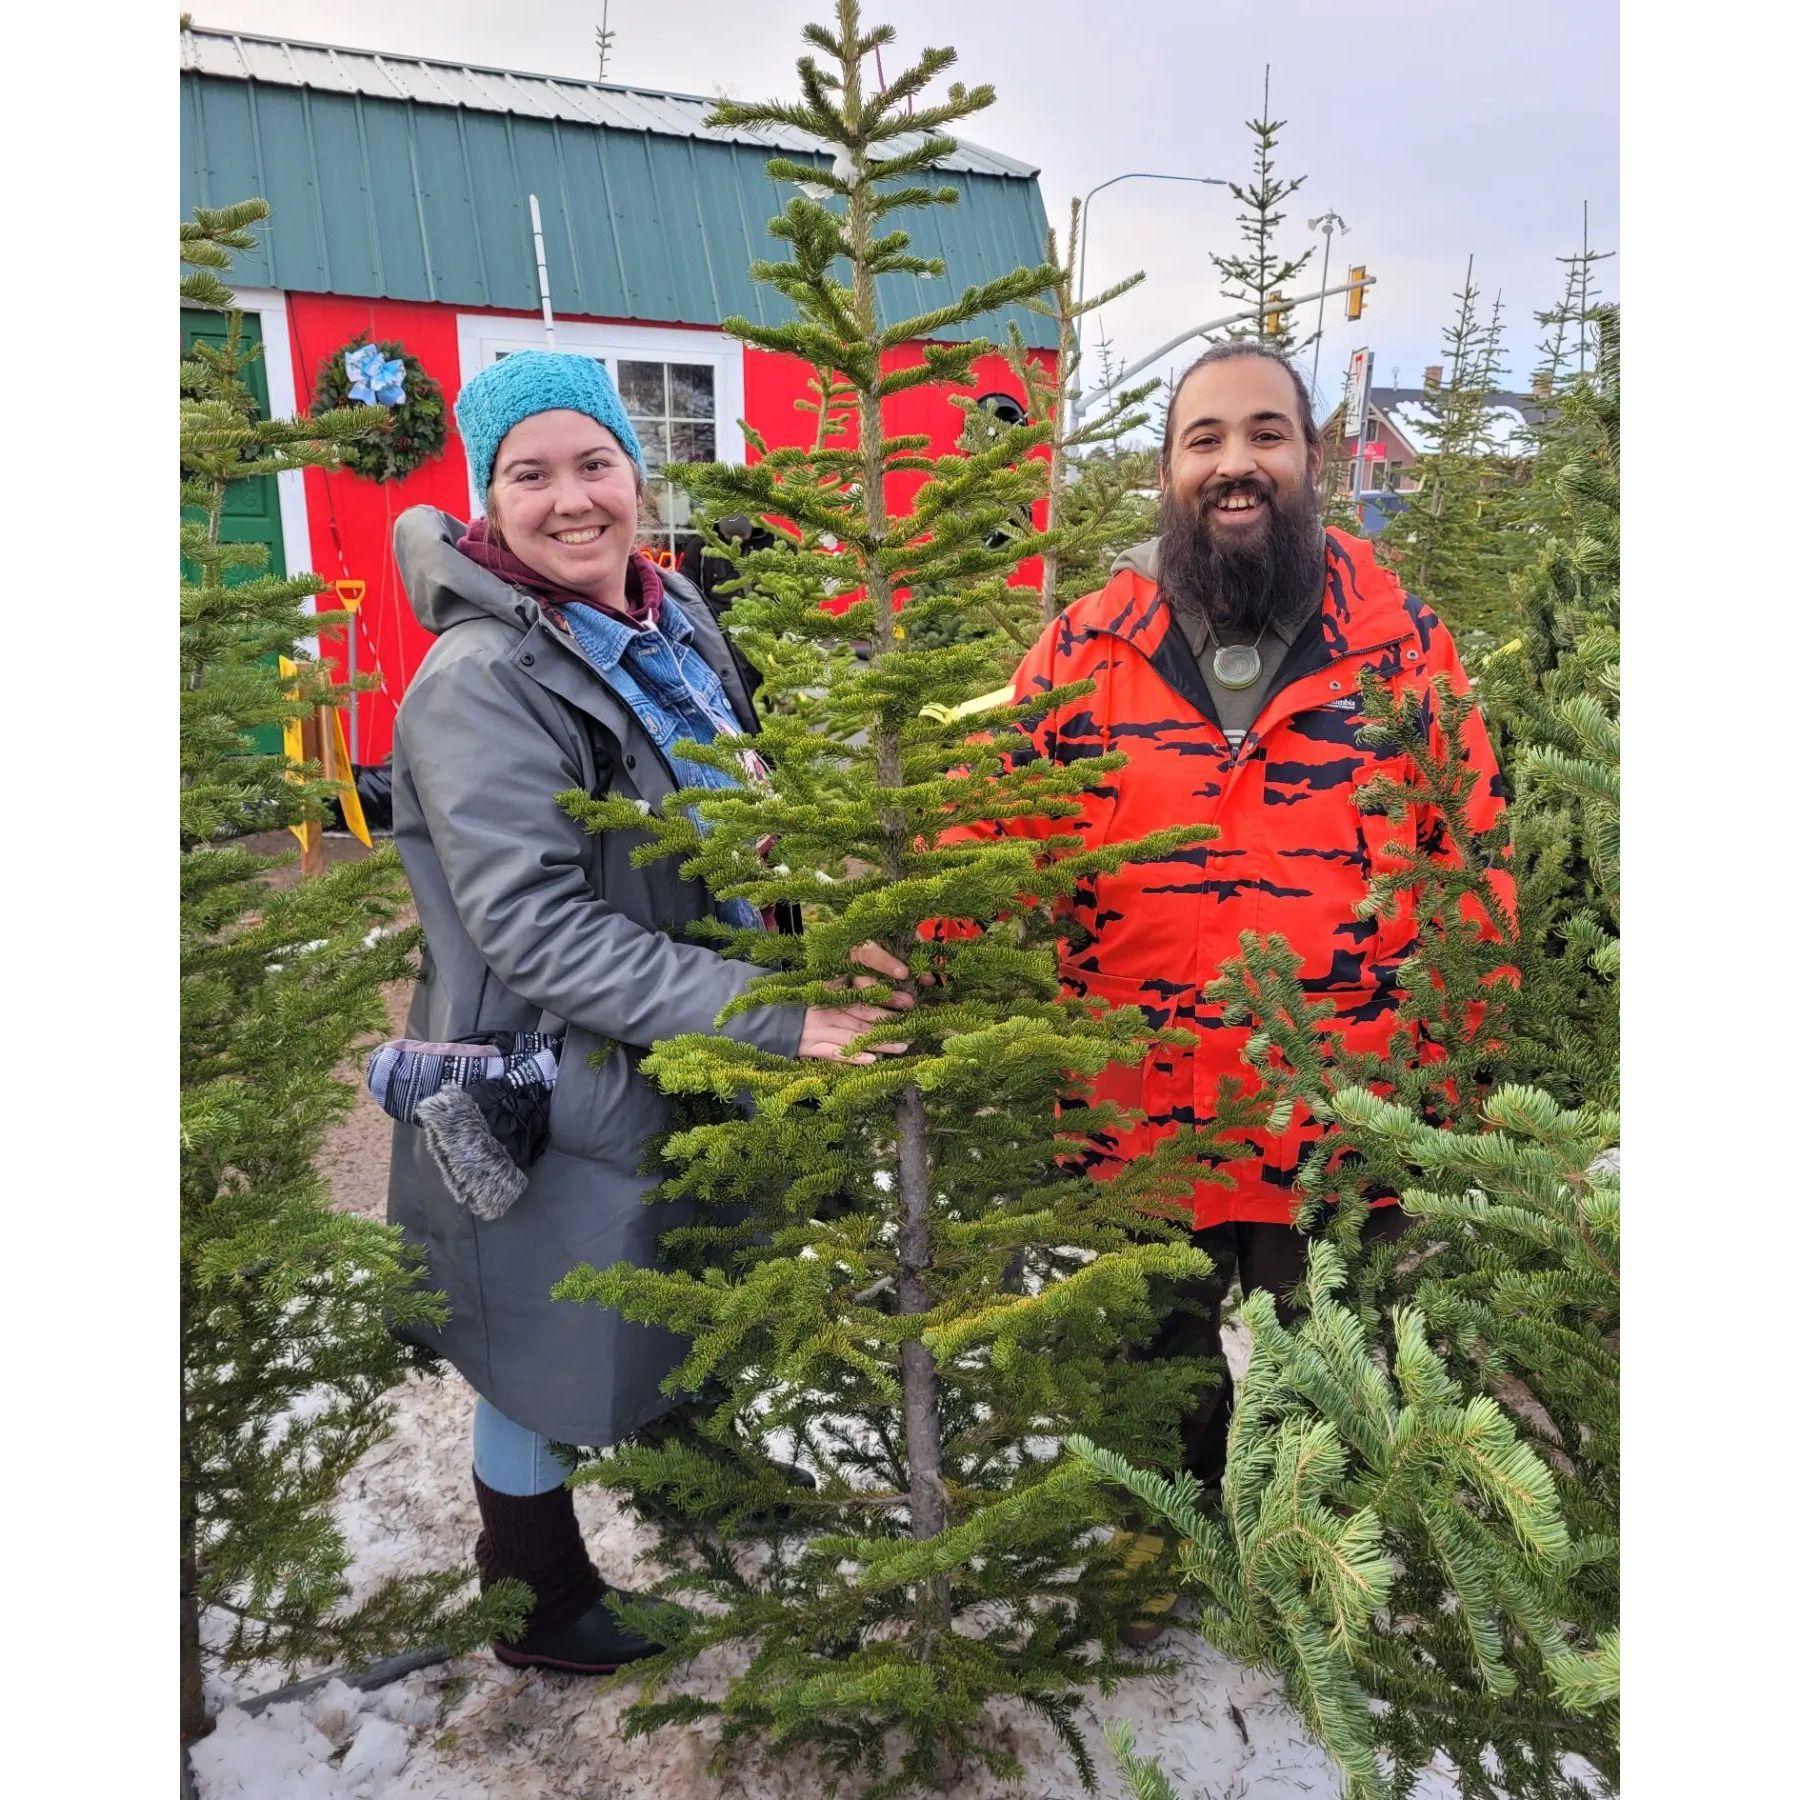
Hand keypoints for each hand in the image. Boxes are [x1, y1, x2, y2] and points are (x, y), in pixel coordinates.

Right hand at [798, 942, 920, 1063]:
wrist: (768, 1017)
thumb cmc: (799, 1000)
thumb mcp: (819, 983)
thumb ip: (840, 978)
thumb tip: (862, 966)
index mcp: (832, 997)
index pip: (865, 998)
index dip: (887, 1000)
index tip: (909, 1001)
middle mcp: (830, 1015)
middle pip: (865, 1020)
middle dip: (890, 1024)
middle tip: (914, 1028)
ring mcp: (821, 1033)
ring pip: (855, 1039)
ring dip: (879, 1043)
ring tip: (902, 1046)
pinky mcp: (813, 1049)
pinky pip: (835, 1054)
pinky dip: (853, 1058)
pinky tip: (872, 1061)